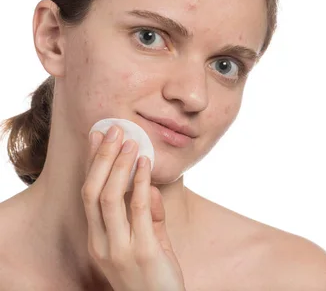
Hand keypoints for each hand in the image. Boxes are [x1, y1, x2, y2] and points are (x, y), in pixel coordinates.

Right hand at [82, 125, 185, 290]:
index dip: (93, 165)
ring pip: (110, 198)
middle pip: (93, 192)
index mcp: (99, 241)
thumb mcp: (150, 243)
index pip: (89, 195)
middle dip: (102, 158)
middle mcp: (103, 244)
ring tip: (129, 141)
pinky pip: (138, 211)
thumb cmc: (155, 278)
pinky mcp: (143, 252)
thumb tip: (148, 187)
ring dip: (119, 165)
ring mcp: (120, 249)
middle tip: (113, 130)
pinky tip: (145, 164)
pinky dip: (140, 183)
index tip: (98, 138)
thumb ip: (150, 217)